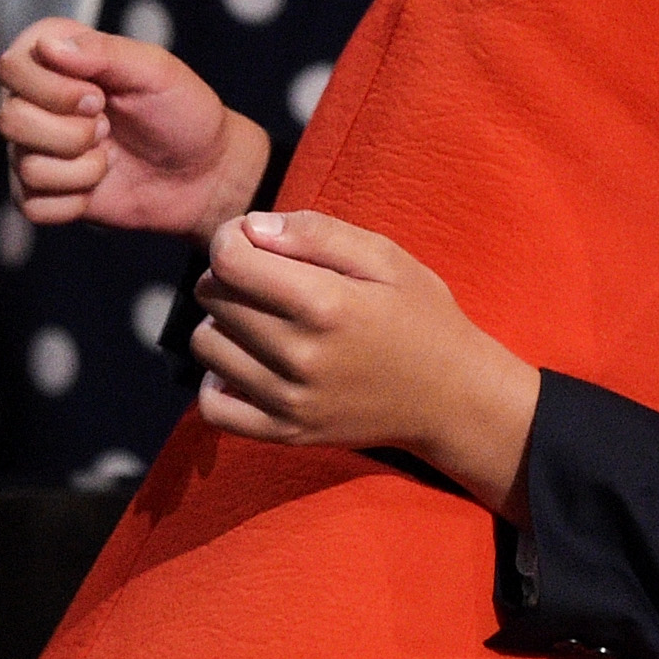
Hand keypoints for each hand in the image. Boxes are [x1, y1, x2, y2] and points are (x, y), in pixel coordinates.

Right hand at [0, 18, 268, 244]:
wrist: (205, 173)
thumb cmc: (183, 112)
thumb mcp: (157, 71)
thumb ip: (106, 51)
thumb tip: (47, 46)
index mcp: (54, 60)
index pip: (11, 68)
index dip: (53, 88)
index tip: (100, 95)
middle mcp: (33, 102)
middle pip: (10, 119)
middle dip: (72, 132)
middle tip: (109, 127)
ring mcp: (32, 149)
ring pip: (24, 165)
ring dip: (82, 167)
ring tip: (111, 156)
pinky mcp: (41, 193)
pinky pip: (33, 205)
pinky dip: (74, 200)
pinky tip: (100, 186)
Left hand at [191, 212, 538, 514]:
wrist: (451, 397)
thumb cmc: (421, 316)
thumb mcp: (387, 258)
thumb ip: (318, 233)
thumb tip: (253, 227)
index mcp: (327, 304)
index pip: (230, 262)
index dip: (231, 237)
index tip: (253, 238)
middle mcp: (301, 355)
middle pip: (213, 298)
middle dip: (229, 275)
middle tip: (265, 276)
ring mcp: (290, 400)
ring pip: (207, 346)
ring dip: (224, 323)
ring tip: (262, 318)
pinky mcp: (286, 432)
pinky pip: (213, 406)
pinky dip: (218, 380)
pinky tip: (250, 362)